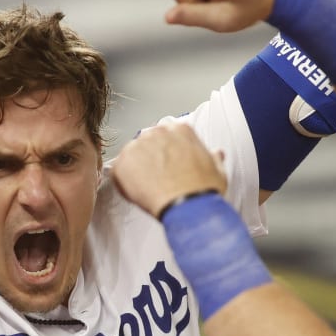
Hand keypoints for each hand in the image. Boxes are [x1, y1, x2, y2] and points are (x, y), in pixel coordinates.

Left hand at [112, 123, 227, 217]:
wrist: (188, 206)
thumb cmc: (202, 189)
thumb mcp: (217, 170)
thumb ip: (212, 158)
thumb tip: (217, 155)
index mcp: (180, 129)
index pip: (167, 135)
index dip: (168, 152)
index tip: (170, 165)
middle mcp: (157, 132)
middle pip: (148, 142)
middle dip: (151, 158)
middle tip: (158, 178)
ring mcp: (138, 146)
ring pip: (133, 155)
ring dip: (138, 169)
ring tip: (149, 188)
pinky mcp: (122, 163)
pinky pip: (119, 171)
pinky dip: (124, 182)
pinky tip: (138, 193)